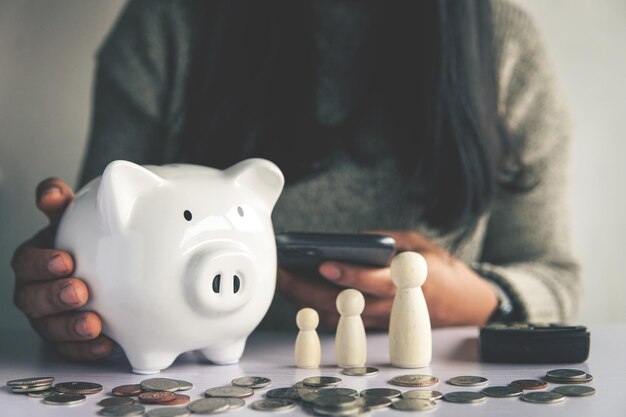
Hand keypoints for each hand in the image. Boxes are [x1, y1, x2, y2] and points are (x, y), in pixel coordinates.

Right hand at [11, 178, 112, 359]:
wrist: (102, 266)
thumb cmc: (83, 242)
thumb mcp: (74, 219)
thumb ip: (62, 205)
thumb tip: (51, 192)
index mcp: (34, 259)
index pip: (26, 261)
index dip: (41, 262)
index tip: (66, 260)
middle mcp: (35, 290)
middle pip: (32, 298)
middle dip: (54, 296)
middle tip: (79, 291)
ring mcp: (48, 317)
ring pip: (49, 327)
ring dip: (70, 326)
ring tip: (93, 324)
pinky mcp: (65, 340)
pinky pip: (70, 349)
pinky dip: (86, 349)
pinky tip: (106, 345)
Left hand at [277, 231, 497, 328]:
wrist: (469, 308)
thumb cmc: (445, 272)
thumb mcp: (421, 245)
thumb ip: (388, 241)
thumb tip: (354, 240)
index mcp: (408, 282)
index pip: (373, 281)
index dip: (347, 274)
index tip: (323, 263)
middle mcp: (392, 306)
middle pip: (344, 304)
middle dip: (308, 290)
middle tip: (282, 273)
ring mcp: (383, 320)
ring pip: (339, 317)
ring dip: (306, 301)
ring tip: (283, 281)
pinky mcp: (377, 325)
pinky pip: (344, 321)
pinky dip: (318, 309)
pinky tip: (299, 293)